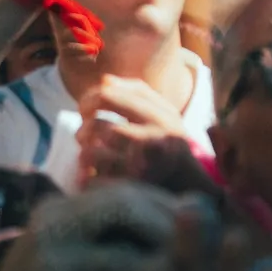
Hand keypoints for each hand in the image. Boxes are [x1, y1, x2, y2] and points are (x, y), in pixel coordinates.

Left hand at [76, 75, 194, 186]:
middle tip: (82, 135)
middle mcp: (155, 139)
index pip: (108, 96)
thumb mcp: (163, 112)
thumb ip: (137, 92)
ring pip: (92, 153)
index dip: (88, 100)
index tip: (85, 110)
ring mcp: (143, 167)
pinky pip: (93, 180)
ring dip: (84, 153)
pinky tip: (90, 177)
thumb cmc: (167, 142)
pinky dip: (85, 178)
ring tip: (85, 155)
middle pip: (98, 125)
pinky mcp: (132, 190)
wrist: (189, 185)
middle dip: (84, 129)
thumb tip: (104, 80)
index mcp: (160, 115)